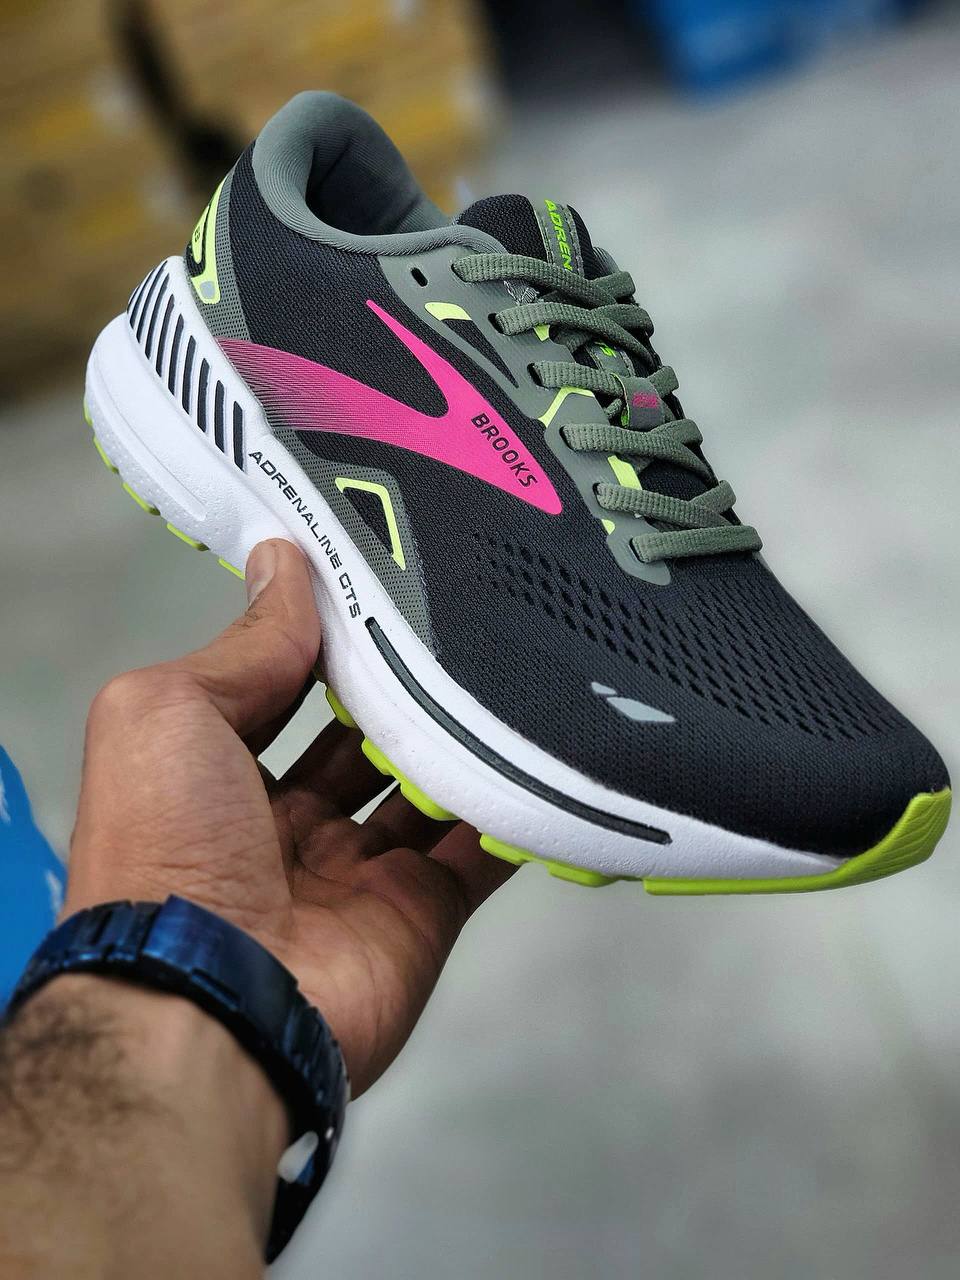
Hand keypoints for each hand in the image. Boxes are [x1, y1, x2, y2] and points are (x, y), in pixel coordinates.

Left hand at [67, 538, 513, 1096]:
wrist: (216, 1002)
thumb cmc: (166, 845)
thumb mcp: (168, 712)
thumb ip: (245, 645)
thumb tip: (285, 564)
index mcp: (216, 778)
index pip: (283, 691)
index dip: (324, 641)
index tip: (380, 583)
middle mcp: (286, 828)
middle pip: (362, 739)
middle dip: (402, 689)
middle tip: (460, 622)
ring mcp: (360, 874)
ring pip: (428, 788)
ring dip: (463, 738)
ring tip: (510, 666)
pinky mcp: (424, 913)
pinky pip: (482, 850)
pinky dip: (515, 806)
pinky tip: (548, 748)